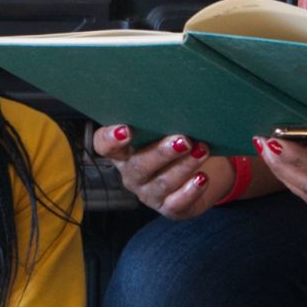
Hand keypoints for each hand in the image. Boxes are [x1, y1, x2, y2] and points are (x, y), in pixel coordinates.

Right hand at [90, 123, 248, 221]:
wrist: (196, 174)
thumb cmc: (174, 143)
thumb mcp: (164, 130)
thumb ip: (162, 118)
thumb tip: (178, 98)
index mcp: (123, 151)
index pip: (104, 145)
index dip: (111, 139)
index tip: (126, 129)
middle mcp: (132, 173)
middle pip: (139, 165)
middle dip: (161, 152)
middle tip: (183, 139)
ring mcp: (149, 193)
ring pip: (162, 183)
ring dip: (183, 166)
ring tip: (202, 150)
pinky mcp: (169, 208)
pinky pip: (177, 203)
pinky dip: (190, 191)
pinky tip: (202, 178)